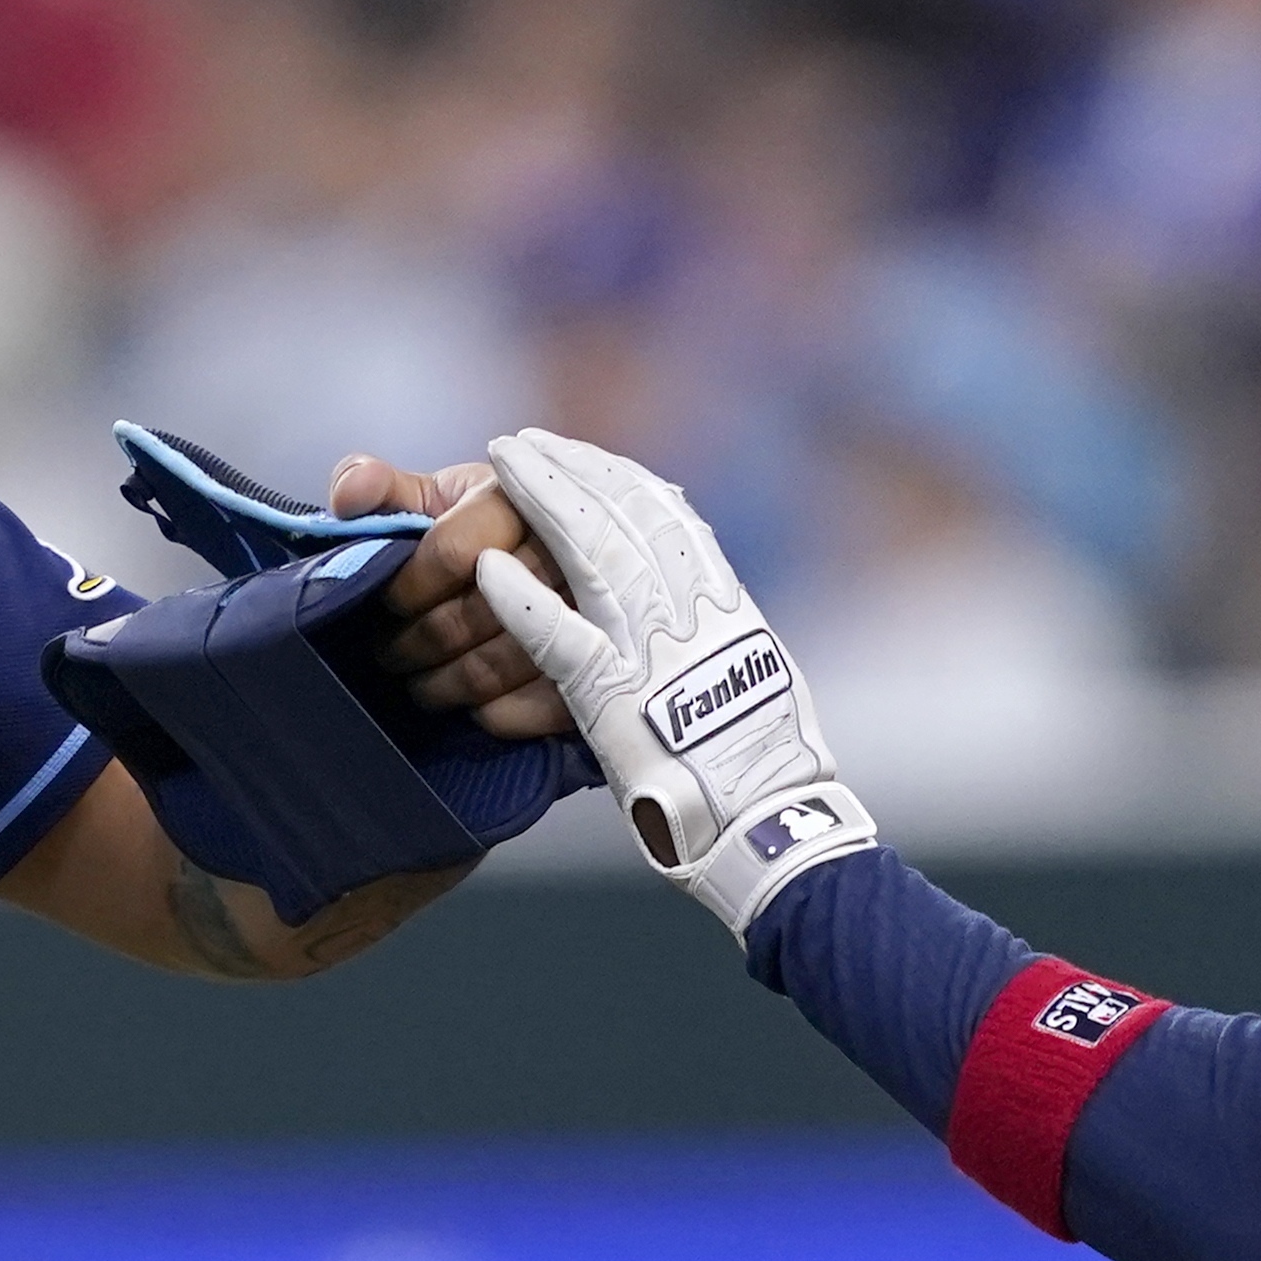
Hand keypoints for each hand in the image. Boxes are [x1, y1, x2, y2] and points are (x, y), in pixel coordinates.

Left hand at [328, 454, 574, 739]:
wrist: (579, 553)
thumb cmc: (493, 525)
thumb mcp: (444, 494)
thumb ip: (386, 486)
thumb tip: (347, 495)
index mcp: (523, 501)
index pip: (453, 554)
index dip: (406, 588)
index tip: (386, 602)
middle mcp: (567, 556)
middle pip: (469, 617)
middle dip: (412, 643)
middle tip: (388, 651)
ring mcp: (590, 616)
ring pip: (493, 668)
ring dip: (439, 685)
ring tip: (416, 681)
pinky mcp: (600, 670)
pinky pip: (528, 709)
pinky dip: (486, 712)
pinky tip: (467, 701)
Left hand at [466, 426, 879, 934]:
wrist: (772, 818)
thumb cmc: (760, 765)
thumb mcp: (748, 676)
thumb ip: (714, 635)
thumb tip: (701, 608)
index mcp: (722, 601)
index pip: (663, 514)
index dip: (611, 477)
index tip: (576, 453)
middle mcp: (692, 610)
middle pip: (622, 513)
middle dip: (568, 469)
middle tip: (521, 442)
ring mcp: (656, 648)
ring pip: (593, 552)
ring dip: (541, 501)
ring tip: (499, 466)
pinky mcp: (620, 700)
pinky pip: (564, 639)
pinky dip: (523, 601)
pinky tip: (487, 571)